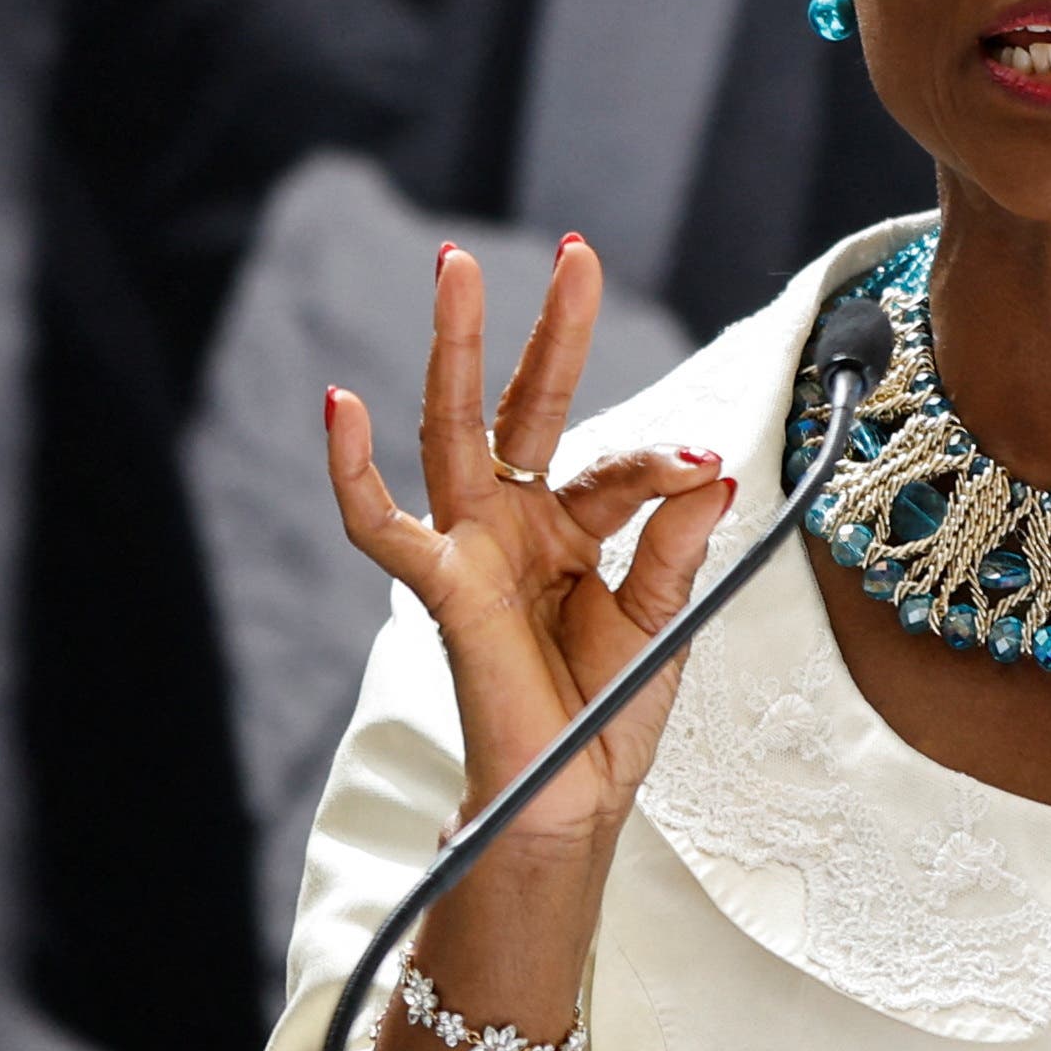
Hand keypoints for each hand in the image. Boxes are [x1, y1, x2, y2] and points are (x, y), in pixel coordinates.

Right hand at [324, 237, 733, 878]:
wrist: (570, 799)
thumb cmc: (608, 713)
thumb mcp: (663, 619)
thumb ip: (677, 545)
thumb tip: (712, 471)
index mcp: (577, 526)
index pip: (620, 466)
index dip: (664, 460)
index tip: (708, 463)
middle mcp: (520, 519)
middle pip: (529, 404)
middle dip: (548, 329)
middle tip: (574, 250)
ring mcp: (475, 544)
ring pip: (455, 427)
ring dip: (456, 347)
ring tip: (455, 268)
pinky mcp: (440, 584)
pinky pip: (381, 523)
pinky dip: (352, 468)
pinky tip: (338, 405)